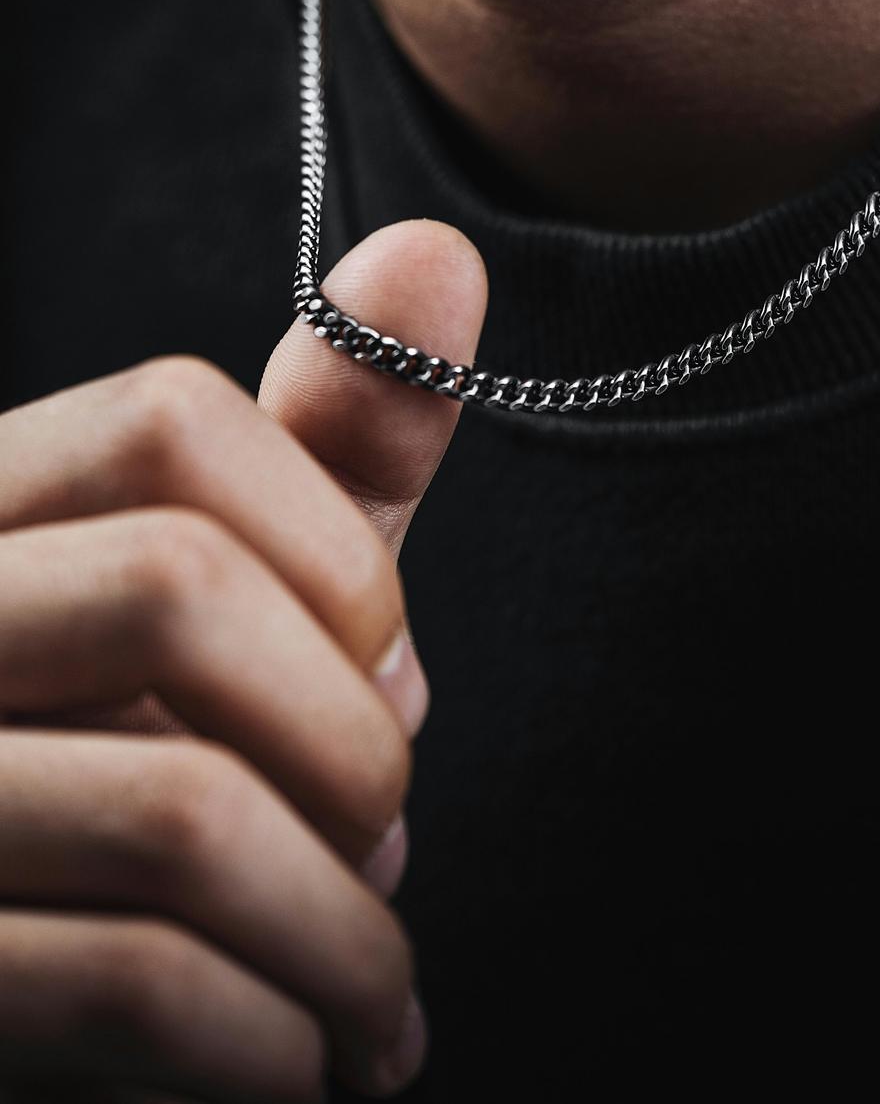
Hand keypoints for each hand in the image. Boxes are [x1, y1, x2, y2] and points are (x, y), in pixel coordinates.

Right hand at [0, 221, 487, 1101]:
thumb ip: (327, 456)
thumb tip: (441, 254)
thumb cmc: (128, 774)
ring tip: (376, 1006)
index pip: (169, 420)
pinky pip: (124, 985)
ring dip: (345, 941)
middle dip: (351, 741)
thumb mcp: (235, 608)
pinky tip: (297, 1074)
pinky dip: (265, 1047)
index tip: (397, 677)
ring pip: (178, 813)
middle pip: (176, 588)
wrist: (16, 998)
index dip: (337, 549)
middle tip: (389, 842)